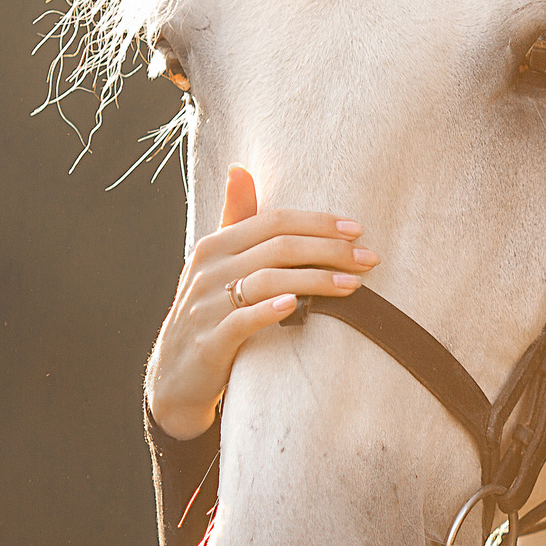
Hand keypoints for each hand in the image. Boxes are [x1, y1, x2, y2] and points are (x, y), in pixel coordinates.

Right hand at [144, 165, 378, 439]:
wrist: (175, 376)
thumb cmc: (209, 312)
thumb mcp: (216, 265)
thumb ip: (234, 220)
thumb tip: (240, 169)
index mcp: (214, 245)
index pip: (274, 221)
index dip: (319, 223)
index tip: (358, 230)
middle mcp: (207, 269)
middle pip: (278, 248)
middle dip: (329, 250)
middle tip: (369, 259)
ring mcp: (206, 305)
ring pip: (267, 281)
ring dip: (316, 281)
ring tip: (354, 286)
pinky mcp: (210, 342)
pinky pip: (242, 320)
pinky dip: (270, 310)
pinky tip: (297, 306)